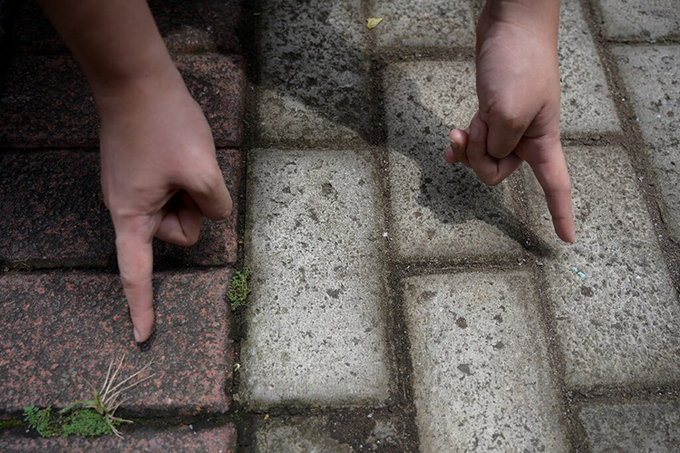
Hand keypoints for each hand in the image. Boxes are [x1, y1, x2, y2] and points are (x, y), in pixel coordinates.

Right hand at [96, 68, 231, 342]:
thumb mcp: (202, 170)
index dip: (142, 306)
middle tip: (192, 175)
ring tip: (185, 159)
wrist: (135, 80)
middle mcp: (128, 207)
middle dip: (195, 211)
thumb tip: (214, 215)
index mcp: (132, 214)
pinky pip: (174, 189)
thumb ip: (215, 206)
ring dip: (193, 190)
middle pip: (178, 234)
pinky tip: (181, 152)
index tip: (143, 338)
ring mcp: (134, 188)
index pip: (136, 273)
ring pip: (181, 209)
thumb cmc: (165, 124)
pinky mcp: (142, 173)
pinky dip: (186, 178)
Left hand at [445, 1, 574, 242]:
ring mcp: (506, 124)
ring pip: (481, 157)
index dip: (561, 213)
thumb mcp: (509, 113)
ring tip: (464, 125)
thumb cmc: (518, 65)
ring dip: (467, 146)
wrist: (510, 24)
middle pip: (497, 173)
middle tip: (474, 132)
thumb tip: (488, 154)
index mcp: (542, 141)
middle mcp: (526, 137)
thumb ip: (498, 145)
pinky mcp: (490, 111)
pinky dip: (461, 143)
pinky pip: (474, 141)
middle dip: (478, 159)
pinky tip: (451, 142)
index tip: (565, 239)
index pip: (556, 186)